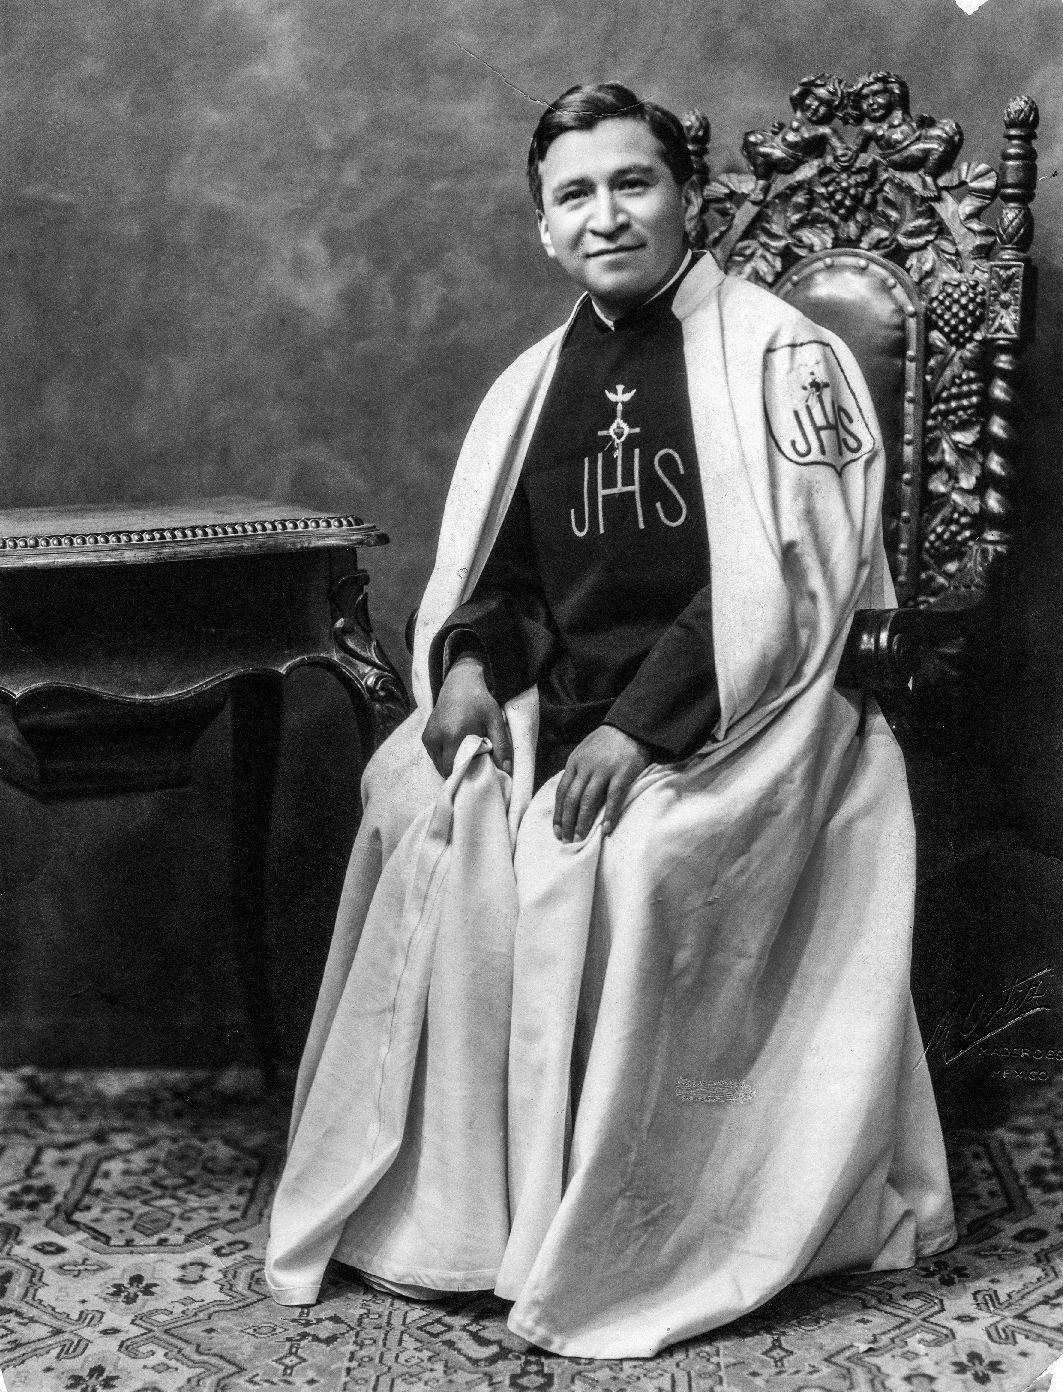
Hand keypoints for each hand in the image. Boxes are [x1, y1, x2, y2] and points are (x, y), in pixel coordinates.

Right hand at [421, 655, 511, 779]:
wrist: (460, 683)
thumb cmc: (480, 701)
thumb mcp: (495, 721)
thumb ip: (502, 745)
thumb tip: (507, 770)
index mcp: (453, 735)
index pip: (453, 769)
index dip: (464, 775)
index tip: (477, 772)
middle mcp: (436, 737)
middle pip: (444, 769)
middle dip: (458, 771)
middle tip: (473, 764)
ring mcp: (428, 736)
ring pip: (438, 764)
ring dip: (451, 764)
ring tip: (466, 755)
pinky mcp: (425, 736)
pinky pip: (434, 756)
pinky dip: (444, 757)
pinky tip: (456, 749)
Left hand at [554, 725, 652, 842]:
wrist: (630, 726)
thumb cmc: (606, 741)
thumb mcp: (584, 751)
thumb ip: (577, 771)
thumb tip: (569, 796)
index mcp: (574, 762)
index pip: (561, 791)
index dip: (558, 813)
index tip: (556, 830)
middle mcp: (586, 767)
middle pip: (572, 799)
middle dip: (567, 822)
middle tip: (567, 840)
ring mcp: (604, 770)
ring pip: (588, 801)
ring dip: (583, 822)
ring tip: (580, 838)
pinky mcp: (622, 773)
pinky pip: (613, 798)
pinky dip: (609, 814)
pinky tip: (606, 828)